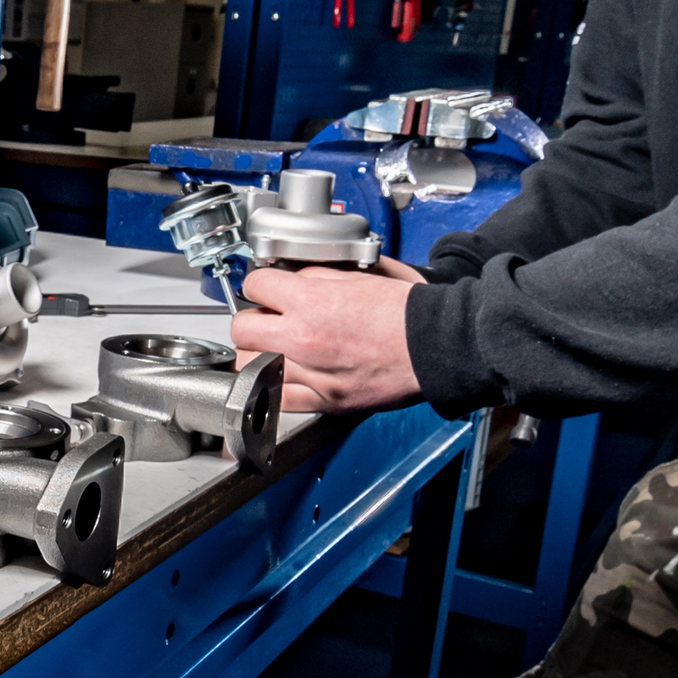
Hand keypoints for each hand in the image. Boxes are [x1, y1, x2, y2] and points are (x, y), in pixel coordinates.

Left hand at [230, 261, 425, 413]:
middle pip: (241, 329)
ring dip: (256, 355)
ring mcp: (311, 374)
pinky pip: (278, 399)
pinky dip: (274, 388)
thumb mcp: (358, 276)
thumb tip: (293, 278)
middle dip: (250, 320)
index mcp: (311, 301)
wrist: (435, 346)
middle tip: (264, 319)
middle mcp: (304, 338)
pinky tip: (283, 377)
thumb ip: (316, 277)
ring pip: (250, 367)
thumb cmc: (407, 312)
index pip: (254, 285)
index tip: (265, 289)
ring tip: (272, 349)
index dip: (259, 283)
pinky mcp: (324, 401)